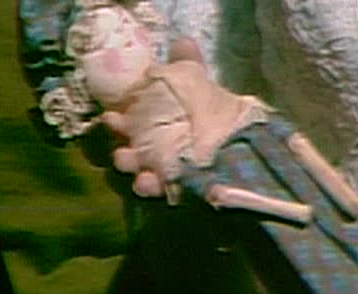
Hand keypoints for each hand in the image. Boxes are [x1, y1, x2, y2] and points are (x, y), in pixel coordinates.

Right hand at [104, 37, 204, 198]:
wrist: (246, 141)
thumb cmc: (214, 111)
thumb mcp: (199, 85)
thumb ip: (188, 66)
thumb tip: (182, 40)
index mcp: (156, 125)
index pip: (130, 124)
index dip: (118, 121)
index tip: (110, 117)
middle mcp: (157, 150)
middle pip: (130, 151)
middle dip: (120, 147)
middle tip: (119, 146)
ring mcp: (167, 172)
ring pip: (140, 172)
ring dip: (129, 165)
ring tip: (126, 159)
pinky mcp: (180, 189)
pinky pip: (160, 190)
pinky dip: (150, 186)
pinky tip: (148, 180)